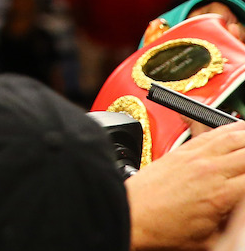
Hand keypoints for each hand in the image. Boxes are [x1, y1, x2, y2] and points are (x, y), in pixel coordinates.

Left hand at [126, 121, 244, 250]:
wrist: (132, 215)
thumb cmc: (164, 229)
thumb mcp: (210, 238)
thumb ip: (232, 224)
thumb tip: (240, 215)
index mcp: (221, 195)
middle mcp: (210, 171)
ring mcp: (194, 157)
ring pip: (231, 138)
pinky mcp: (181, 151)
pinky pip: (209, 134)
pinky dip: (227, 129)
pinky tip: (237, 128)